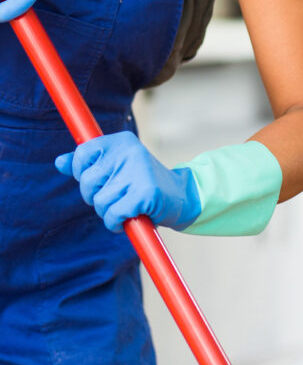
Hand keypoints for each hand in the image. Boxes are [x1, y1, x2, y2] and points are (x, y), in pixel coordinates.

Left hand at [55, 131, 200, 232]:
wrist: (181, 196)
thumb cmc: (142, 183)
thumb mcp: (116, 168)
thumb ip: (89, 164)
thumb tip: (59, 162)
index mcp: (122, 141)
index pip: (83, 153)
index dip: (81, 172)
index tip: (97, 180)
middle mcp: (130, 151)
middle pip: (88, 182)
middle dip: (96, 197)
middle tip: (117, 196)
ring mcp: (139, 171)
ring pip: (100, 202)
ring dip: (108, 213)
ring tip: (126, 206)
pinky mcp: (145, 193)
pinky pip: (112, 215)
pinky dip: (116, 223)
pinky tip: (130, 217)